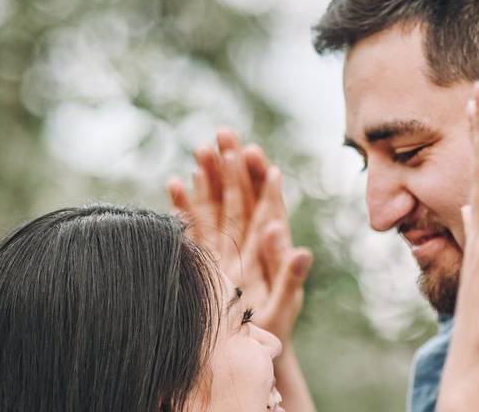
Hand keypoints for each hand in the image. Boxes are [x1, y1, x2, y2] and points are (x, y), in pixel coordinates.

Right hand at [167, 129, 312, 344]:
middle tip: (224, 133)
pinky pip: (193, 225)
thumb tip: (304, 251)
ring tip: (200, 148)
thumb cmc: (272, 327)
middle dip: (232, 165)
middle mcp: (246, 240)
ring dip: (208, 177)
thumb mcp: (284, 305)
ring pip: (215, 204)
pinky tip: (174, 182)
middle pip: (239, 196)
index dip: (263, 183)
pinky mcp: (204, 255)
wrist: (248, 345)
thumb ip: (292, 278)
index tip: (259, 156)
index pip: (267, 207)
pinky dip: (183, 205)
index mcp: (270, 247)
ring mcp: (224, 245)